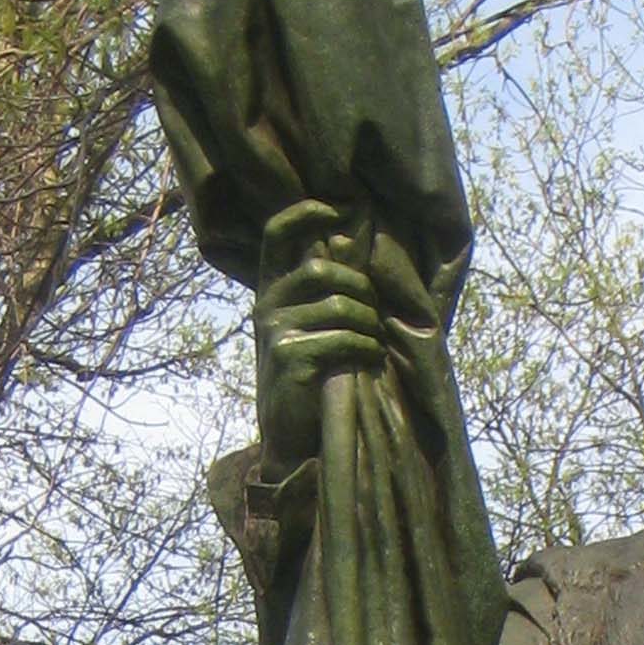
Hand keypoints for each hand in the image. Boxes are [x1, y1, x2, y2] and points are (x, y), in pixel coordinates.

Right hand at [252, 200, 444, 457]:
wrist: (292, 435)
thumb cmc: (312, 375)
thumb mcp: (309, 326)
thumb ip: (323, 291)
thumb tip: (352, 245)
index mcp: (272, 290)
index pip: (276, 234)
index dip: (304, 213)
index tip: (335, 208)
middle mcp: (266, 304)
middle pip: (320, 270)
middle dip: (360, 289)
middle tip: (377, 314)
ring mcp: (275, 330)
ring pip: (339, 306)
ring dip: (370, 324)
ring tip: (376, 342)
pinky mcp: (291, 357)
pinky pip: (344, 338)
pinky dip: (367, 348)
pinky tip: (370, 360)